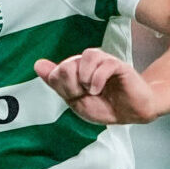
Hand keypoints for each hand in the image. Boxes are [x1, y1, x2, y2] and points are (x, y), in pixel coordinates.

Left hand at [35, 49, 160, 124]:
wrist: (131, 113)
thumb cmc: (106, 106)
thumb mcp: (76, 100)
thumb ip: (57, 83)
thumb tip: (38, 64)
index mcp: (77, 70)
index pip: (58, 70)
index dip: (61, 86)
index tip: (74, 96)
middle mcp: (89, 63)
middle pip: (69, 63)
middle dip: (72, 85)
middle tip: (83, 94)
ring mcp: (105, 62)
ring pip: (87, 55)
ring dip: (84, 78)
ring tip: (91, 91)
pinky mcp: (120, 66)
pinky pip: (105, 64)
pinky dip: (97, 79)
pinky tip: (98, 89)